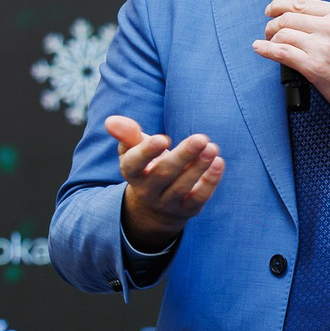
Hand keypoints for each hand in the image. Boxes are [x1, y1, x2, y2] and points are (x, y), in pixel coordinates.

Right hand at [104, 115, 224, 248]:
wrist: (155, 205)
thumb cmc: (147, 165)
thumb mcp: (135, 150)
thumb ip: (127, 134)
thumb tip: (111, 121)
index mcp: (132, 173)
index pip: (134, 164)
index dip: (147, 152)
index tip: (163, 138)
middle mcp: (147, 190)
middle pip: (163, 174)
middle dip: (183, 156)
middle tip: (201, 138)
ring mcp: (167, 202)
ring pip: (182, 187)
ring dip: (199, 167)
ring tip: (212, 148)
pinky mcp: (186, 209)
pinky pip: (198, 198)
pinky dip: (210, 182)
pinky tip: (218, 163)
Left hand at [253, 0, 329, 139]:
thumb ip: (329, 22)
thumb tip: (297, 17)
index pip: (301, 2)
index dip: (279, 5)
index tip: (271, 10)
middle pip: (288, 17)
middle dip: (272, 24)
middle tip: (269, 31)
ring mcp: (323, 46)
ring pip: (282, 33)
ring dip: (270, 38)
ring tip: (270, 44)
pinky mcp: (315, 67)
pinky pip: (281, 52)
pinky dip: (266, 50)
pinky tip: (260, 49)